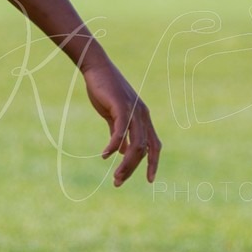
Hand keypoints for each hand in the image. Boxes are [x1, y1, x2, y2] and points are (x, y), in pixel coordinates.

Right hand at [81, 59, 161, 185]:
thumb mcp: (115, 117)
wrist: (97, 69)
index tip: (149, 180)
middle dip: (133, 169)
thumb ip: (120, 134)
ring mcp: (133, 111)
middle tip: (118, 182)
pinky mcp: (121, 106)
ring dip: (125, 163)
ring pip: (136, 144)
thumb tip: (122, 151)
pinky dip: (114, 145)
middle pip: (144, 149)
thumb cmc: (105, 91)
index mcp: (143, 118)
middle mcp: (142, 115)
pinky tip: (105, 155)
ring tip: (115, 176)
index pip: (155, 145)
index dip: (153, 163)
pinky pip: (120, 132)